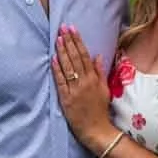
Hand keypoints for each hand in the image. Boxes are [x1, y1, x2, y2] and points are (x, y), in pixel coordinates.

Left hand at [52, 26, 114, 151]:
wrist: (96, 130)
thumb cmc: (100, 110)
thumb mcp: (104, 89)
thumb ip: (100, 72)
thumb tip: (98, 55)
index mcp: (94, 78)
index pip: (85, 55)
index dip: (78, 41)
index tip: (73, 29)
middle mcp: (85, 82)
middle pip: (75, 58)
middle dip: (69, 41)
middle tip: (63, 28)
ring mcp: (75, 90)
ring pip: (68, 67)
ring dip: (62, 52)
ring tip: (58, 38)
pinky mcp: (66, 99)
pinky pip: (61, 82)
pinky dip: (57, 70)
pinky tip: (53, 59)